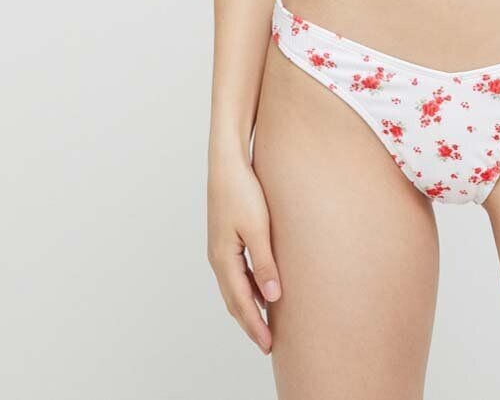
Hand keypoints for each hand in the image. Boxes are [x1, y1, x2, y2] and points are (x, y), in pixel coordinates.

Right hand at [207, 150, 281, 353]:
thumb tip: (273, 298)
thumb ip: (265, 264)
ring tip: (264, 323)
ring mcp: (219, 249)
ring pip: (234, 288)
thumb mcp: (258, 229)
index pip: (240, 302)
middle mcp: (218, 258)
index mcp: (223, 259)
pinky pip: (236, 273)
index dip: (255, 325)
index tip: (268, 344)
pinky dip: (247, 288)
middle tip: (267, 343)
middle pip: (234, 300)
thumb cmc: (243, 191)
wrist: (227, 163)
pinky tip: (261, 290)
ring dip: (248, 307)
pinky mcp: (225, 239)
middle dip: (250, 323)